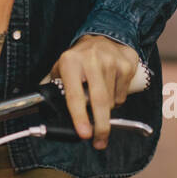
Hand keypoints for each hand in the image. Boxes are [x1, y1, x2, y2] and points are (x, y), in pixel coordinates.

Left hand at [49, 34, 142, 149]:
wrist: (104, 36)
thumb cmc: (79, 59)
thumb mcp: (62, 69)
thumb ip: (57, 89)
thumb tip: (50, 112)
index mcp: (70, 62)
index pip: (75, 95)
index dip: (79, 117)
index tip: (84, 134)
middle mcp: (91, 60)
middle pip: (99, 101)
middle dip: (100, 126)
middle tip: (99, 141)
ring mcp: (111, 62)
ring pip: (111, 102)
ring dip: (106, 111)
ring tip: (99, 99)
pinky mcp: (126, 65)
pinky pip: (122, 96)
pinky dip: (116, 101)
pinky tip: (110, 88)